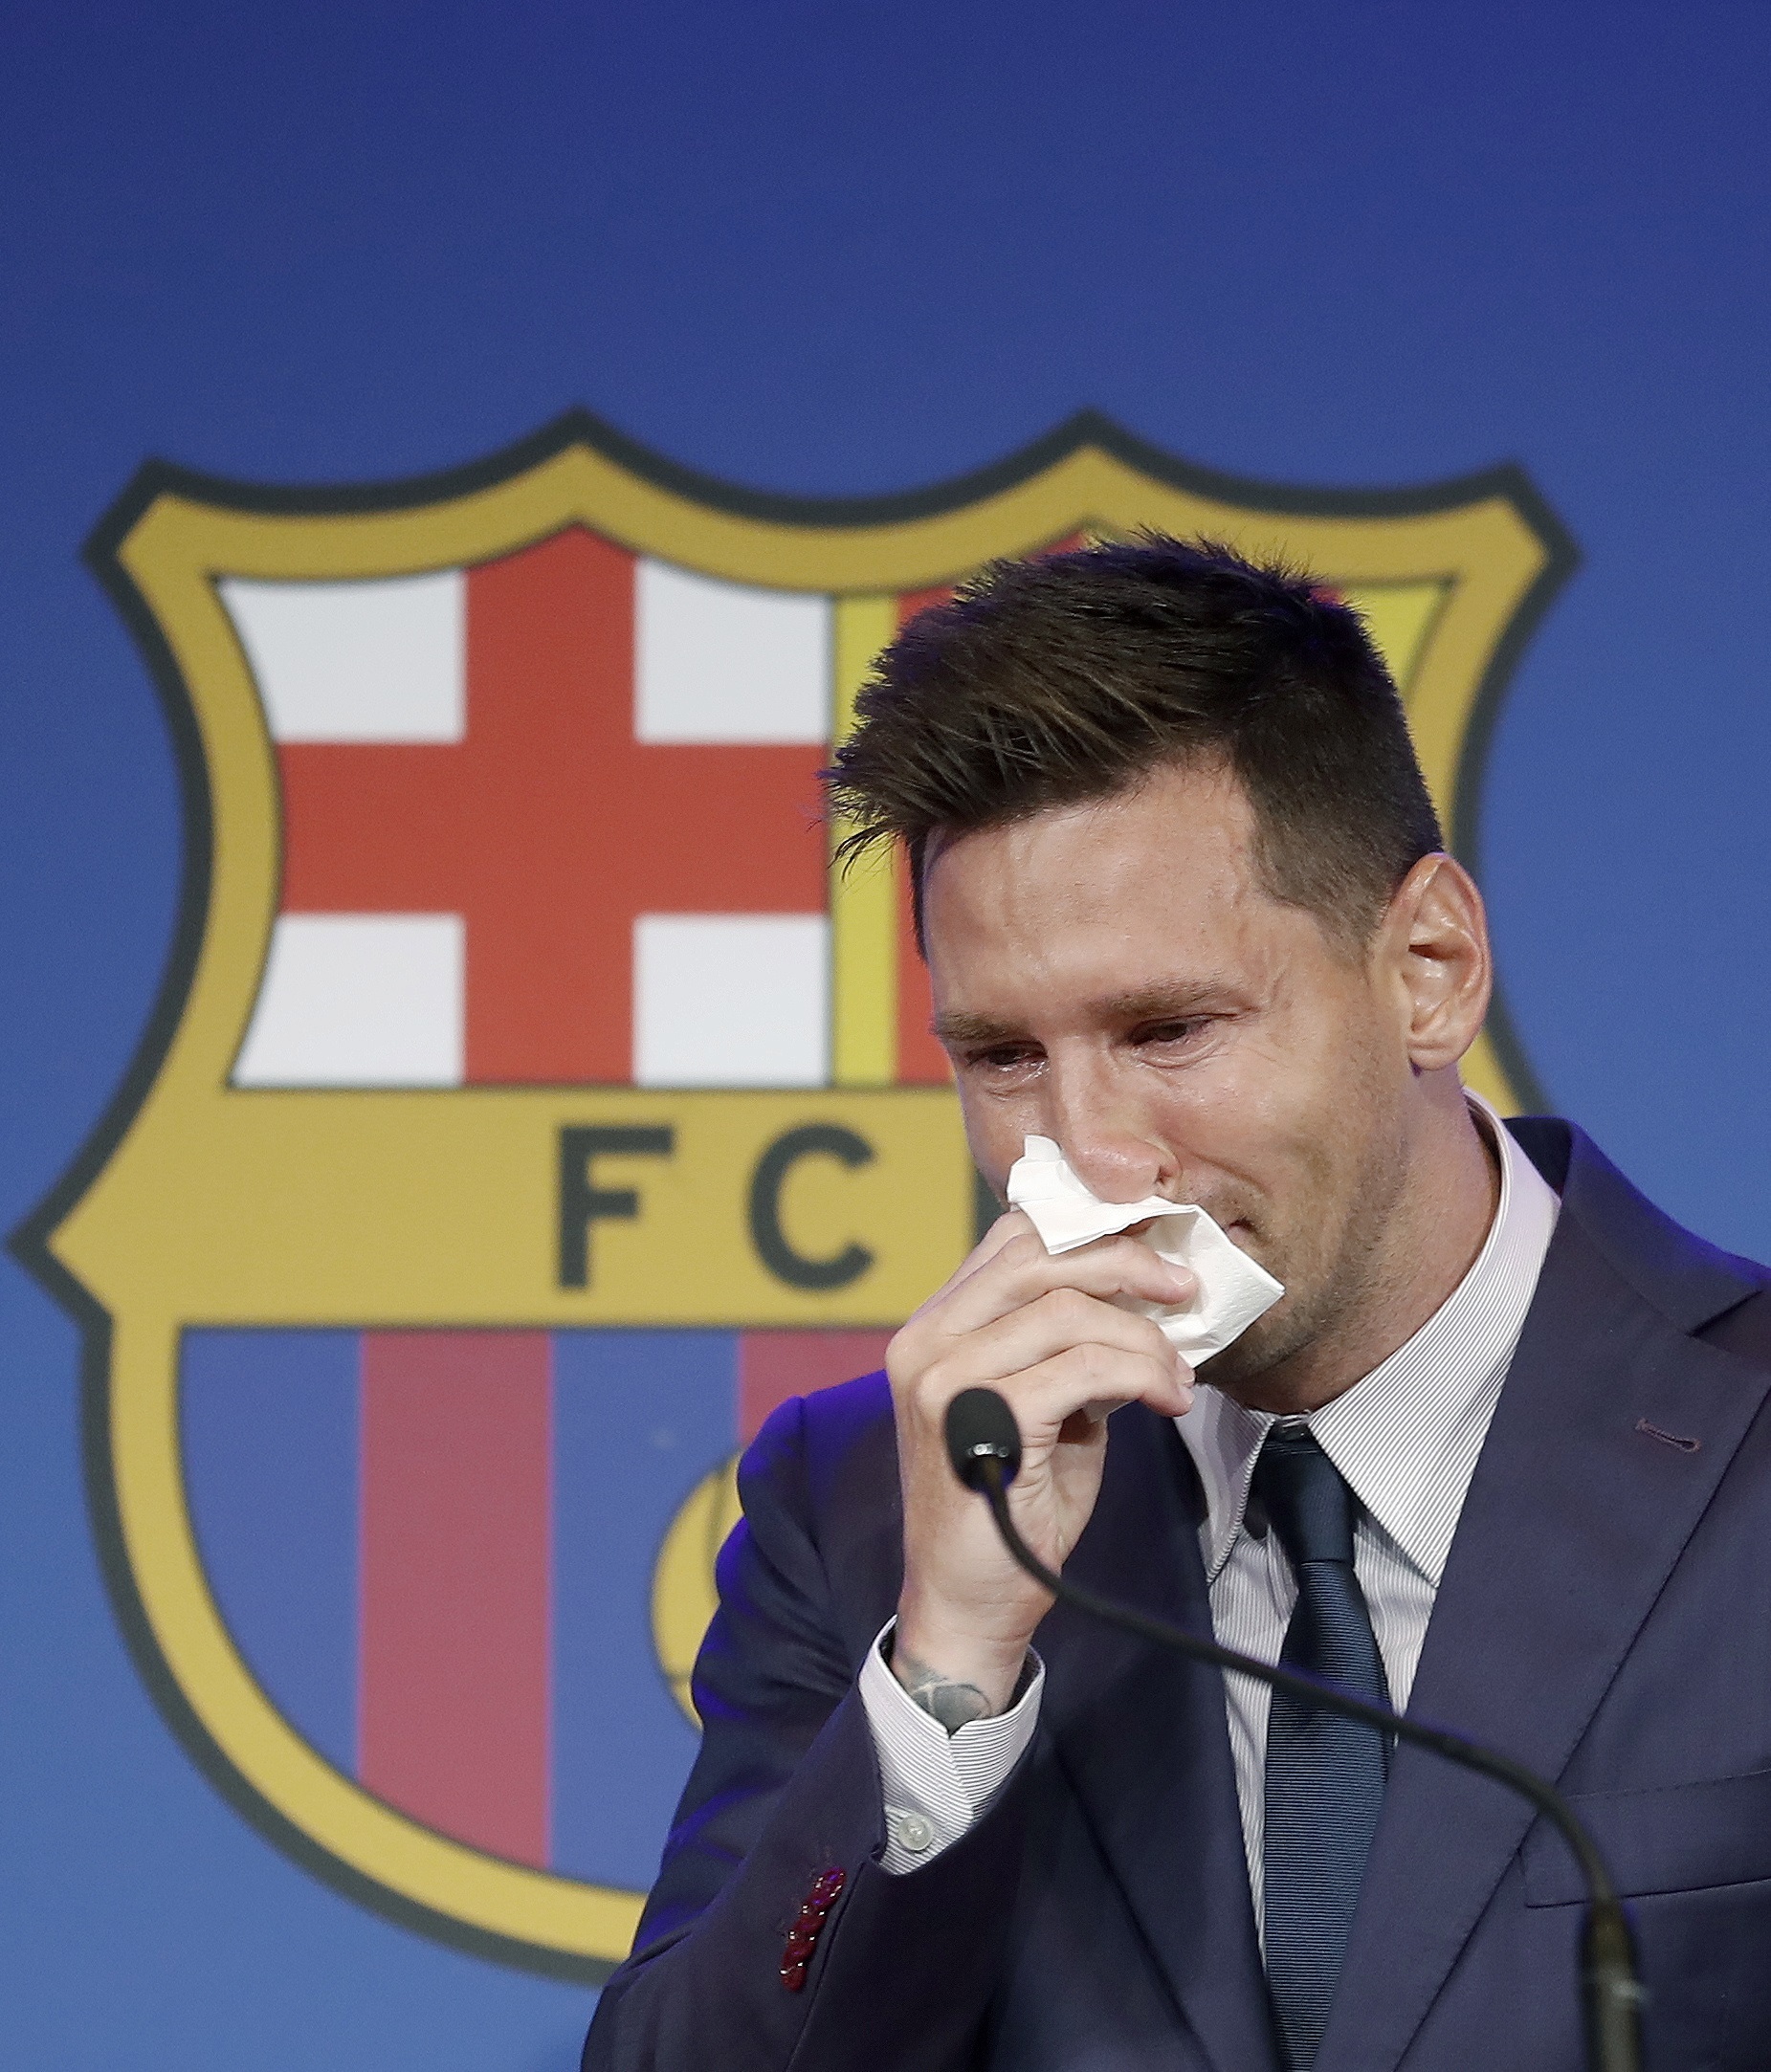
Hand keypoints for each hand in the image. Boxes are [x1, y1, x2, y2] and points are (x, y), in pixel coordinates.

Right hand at [887, 1210, 1194, 1721]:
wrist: (970, 1605)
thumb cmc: (1011, 1506)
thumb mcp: (1042, 1405)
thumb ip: (1066, 1346)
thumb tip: (1142, 1294)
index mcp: (934, 1327)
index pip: (1013, 1239)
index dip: (1091, 1230)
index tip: (1156, 1249)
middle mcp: (925, 1339)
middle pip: (1040, 1258)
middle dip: (1127, 1264)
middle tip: (1184, 1291)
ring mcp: (942, 1376)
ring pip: (1067, 1311)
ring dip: (1143, 1339)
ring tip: (1176, 1376)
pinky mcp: (977, 1416)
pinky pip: (1080, 1368)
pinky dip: (1139, 1375)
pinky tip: (1166, 1399)